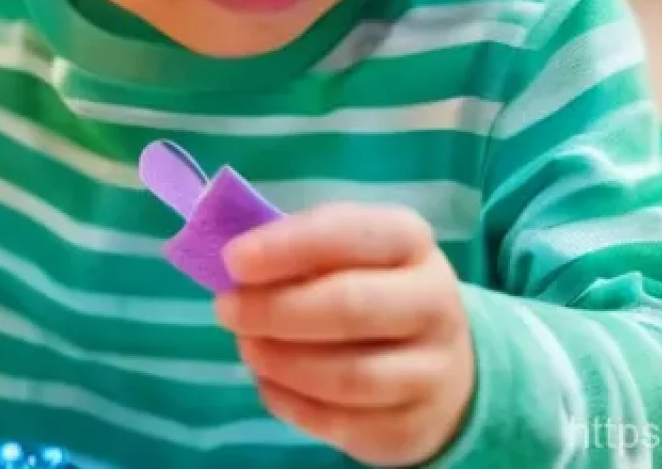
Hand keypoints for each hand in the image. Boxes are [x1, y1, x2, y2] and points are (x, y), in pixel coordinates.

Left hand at [215, 203, 474, 467]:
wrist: (435, 359)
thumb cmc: (368, 283)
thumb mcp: (344, 249)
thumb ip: (295, 247)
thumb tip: (233, 262)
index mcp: (409, 240)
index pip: (351, 233)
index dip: (288, 247)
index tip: (233, 259)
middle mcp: (433, 302)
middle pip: (351, 307)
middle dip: (276, 309)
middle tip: (225, 308)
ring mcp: (431, 370)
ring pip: (348, 375)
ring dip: (281, 360)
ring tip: (246, 345)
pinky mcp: (412, 427)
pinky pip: (341, 423)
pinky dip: (290, 402)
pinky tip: (266, 380)